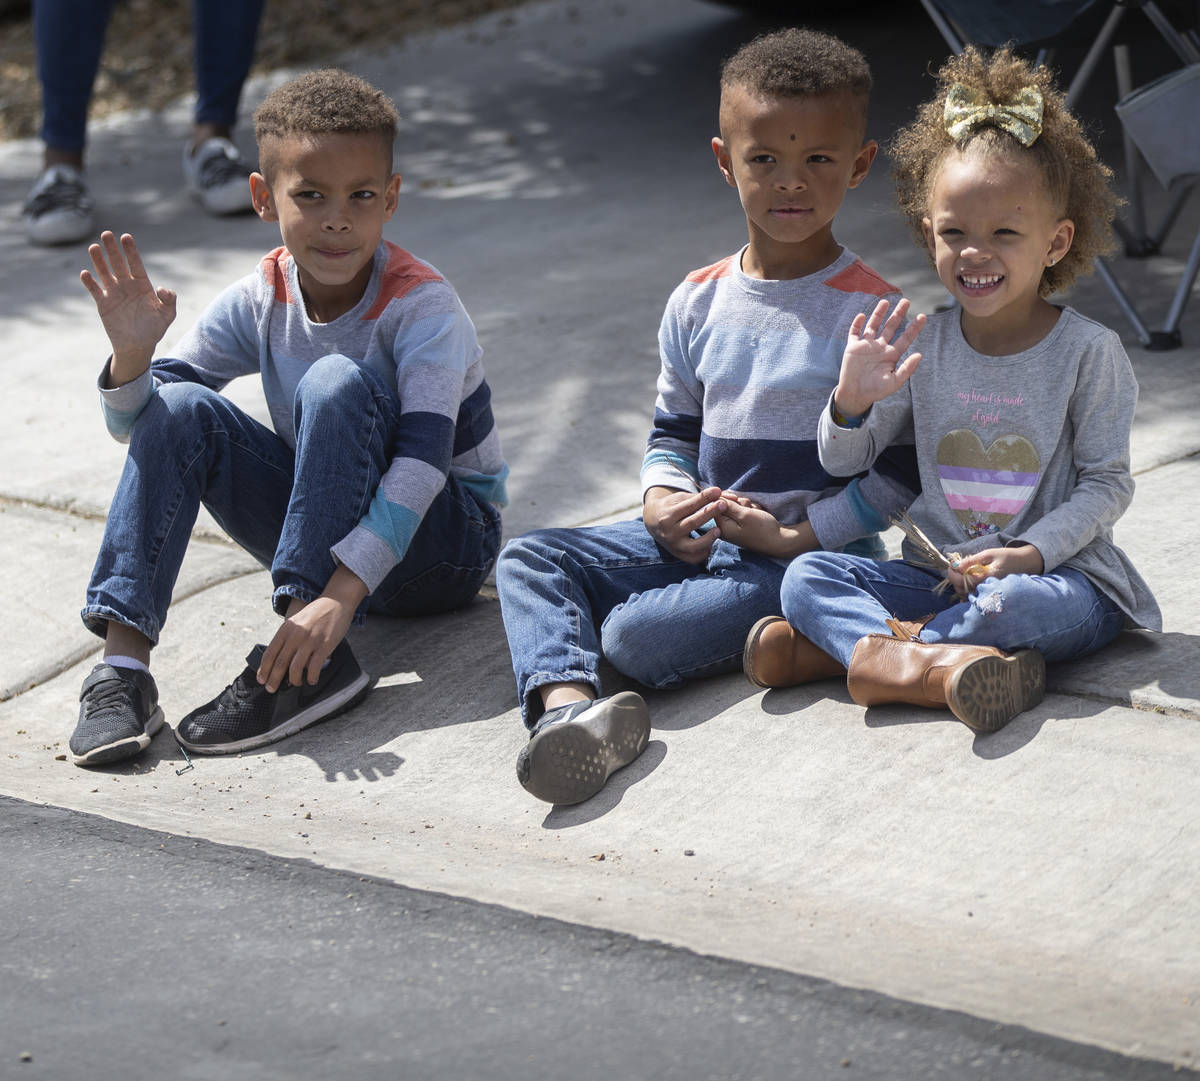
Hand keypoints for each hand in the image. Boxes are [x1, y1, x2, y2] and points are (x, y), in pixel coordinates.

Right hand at [80, 231, 176, 385]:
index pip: (135, 264)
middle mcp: (127, 285)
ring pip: (104, 273)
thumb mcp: (167, 315)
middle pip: (118, 264)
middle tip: (106, 234)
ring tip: (94, 247)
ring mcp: (114, 293)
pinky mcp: (103, 304)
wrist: (138, 345)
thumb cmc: (154, 329)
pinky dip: (89, 282)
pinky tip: (85, 274)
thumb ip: (169, 301)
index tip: (126, 237)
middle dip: (112, 250)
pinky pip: (94, 290)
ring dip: (98, 261)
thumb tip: (163, 289)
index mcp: (142, 285)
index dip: (130, 251)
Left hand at [257, 566, 367, 690]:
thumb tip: (280, 659)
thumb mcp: (297, 622)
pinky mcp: (324, 645)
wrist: (336, 602)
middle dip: (274, 679)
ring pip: (295, 668)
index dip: (264, 669)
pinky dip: (311, 677)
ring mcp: (310, 640)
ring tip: (296, 683)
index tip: (262, 680)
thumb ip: (287, 637)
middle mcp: (295, 635)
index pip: (270, 653)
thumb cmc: (316, 614)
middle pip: (280, 663)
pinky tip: (312, 679)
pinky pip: (314, 667)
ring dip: (294, 680)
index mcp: (286, 628)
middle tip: (272, 689)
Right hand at [642, 485, 723, 563]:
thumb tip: (721, 493)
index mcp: (668, 515)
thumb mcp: (680, 499)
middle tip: (724, 505)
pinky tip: (710, 544)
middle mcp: (669, 531)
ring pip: (693, 546)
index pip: (689, 506)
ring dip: (708, 539)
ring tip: (719, 530)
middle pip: (692, 523)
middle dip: (709, 513)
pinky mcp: (677, 554)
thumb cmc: (671, 507)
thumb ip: (700, 497)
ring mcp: (673, 544)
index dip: (704, 498)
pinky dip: (703, 553)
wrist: (652, 521)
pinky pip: (692, 558)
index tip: (717, 491)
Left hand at [712, 493, 816, 558]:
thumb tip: (714, 498)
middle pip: (727, 504)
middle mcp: (726, 528)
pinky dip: (752, 509)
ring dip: (748, 505)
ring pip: (737, 505)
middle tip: (748, 509)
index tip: (737, 500)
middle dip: (739, 502)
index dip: (727, 498)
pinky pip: (745, 510)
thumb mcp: (744, 515)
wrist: (780, 541)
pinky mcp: (744, 524)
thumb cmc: (762, 529)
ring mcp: (735, 526)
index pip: (716, 505)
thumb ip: (728, 505)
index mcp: (722, 528)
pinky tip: (758, 516)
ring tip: (756, 514)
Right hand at [833, 298, 925, 418]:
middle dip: (898, 314)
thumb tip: (920, 355)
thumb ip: (907, 369)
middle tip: (906, 301)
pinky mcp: (853, 347)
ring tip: (886, 301)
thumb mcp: (894, 382)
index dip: (914, 328)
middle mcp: (880, 347)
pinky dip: (857, 324)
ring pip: (874, 325)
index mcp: (892, 355)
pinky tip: (862, 315)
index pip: (905, 338)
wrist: (855, 395)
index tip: (922, 316)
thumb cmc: (875, 391)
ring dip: (879, 314)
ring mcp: (866, 346)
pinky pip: (854, 332)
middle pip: (891, 327)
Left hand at [946, 544, 1043, 598]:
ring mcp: (988, 594)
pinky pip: (974, 598)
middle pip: (961, 590)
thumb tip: (956, 566)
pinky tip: (967, 584)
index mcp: (985, 577)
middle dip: (954, 579)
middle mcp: (986, 588)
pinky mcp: (990, 595)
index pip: (961, 580)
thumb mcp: (988, 554)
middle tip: (955, 569)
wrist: (1025, 563)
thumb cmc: (1007, 556)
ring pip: (966, 595)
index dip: (952, 573)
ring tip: (962, 575)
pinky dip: (966, 593)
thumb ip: (972, 561)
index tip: (951, 566)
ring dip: (959, 586)